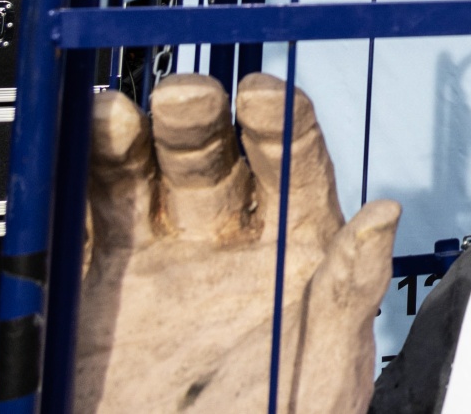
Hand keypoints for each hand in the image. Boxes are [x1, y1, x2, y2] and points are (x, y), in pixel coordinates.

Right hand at [75, 73, 397, 413]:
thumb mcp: (323, 376)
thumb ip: (348, 296)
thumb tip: (385, 214)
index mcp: (296, 251)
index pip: (296, 170)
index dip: (283, 126)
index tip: (266, 94)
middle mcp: (229, 241)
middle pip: (217, 160)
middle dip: (201, 122)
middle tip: (188, 96)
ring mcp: (161, 256)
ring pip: (148, 174)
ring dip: (136, 135)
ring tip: (123, 112)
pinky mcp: (99, 280)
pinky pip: (90, 213)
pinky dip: (85, 170)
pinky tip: (89, 131)